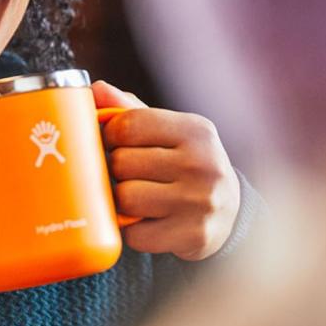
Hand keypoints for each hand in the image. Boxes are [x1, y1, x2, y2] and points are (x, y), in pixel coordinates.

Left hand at [93, 80, 239, 259]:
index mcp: (196, 130)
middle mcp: (202, 164)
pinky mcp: (193, 235)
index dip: (111, 135)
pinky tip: (149, 222)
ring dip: (123, 202)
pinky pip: (135, 234)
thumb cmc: (185, 165)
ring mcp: (199, 202)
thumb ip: (129, 110)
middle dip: (117, 170)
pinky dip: (133, 231)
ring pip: (126, 199)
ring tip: (139, 198)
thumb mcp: (167, 132)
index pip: (129, 124)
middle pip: (122, 163)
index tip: (116, 142)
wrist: (229, 213)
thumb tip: (96, 89)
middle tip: (132, 175)